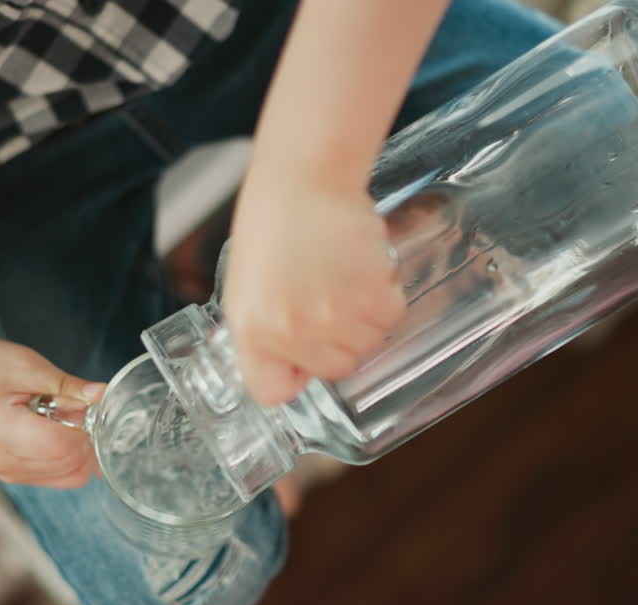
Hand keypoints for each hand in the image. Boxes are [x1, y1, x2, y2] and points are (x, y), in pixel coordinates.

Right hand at [0, 336, 105, 487]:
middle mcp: (1, 460)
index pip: (62, 446)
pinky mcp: (11, 475)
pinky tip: (60, 434)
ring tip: (64, 420)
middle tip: (79, 410)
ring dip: (79, 451)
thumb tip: (103, 395)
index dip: (86, 430)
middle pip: (68, 464)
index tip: (89, 408)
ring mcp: (5, 472)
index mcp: (1, 430)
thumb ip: (68, 386)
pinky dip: (69, 459)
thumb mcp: (29, 366)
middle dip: (86, 440)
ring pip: (67, 476)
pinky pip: (56, 478)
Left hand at [223, 179, 404, 406]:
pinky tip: (361, 267)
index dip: (291, 373)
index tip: (297, 355)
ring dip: (362, 316)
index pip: (274, 392)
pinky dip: (384, 294)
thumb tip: (294, 373)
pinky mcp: (373, 292)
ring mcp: (334, 314)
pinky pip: (390, 316)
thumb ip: (264, 338)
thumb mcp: (247, 289)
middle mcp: (292, 330)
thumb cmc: (273, 225)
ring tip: (341, 276)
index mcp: (252, 330)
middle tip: (323, 297)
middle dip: (334, 340)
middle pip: (334, 369)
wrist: (303, 179)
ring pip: (367, 343)